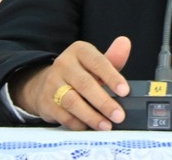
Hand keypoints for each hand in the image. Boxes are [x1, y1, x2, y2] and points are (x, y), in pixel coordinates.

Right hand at [9, 36, 131, 130]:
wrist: (46, 82)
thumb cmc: (80, 72)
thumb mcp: (96, 61)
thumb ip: (113, 57)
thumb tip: (125, 43)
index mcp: (79, 51)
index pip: (98, 63)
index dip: (112, 77)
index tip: (124, 91)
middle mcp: (63, 64)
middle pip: (85, 84)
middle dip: (104, 102)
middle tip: (119, 115)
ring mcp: (52, 83)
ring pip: (72, 102)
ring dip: (91, 116)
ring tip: (106, 125)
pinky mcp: (45, 102)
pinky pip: (63, 115)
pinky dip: (78, 123)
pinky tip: (90, 127)